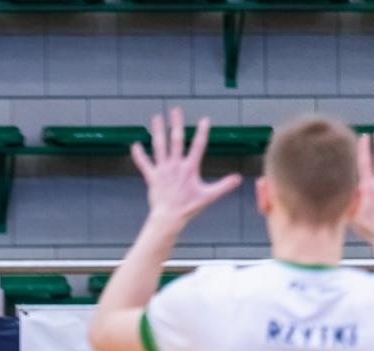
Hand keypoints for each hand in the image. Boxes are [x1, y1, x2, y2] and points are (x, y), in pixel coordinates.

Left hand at [131, 108, 241, 229]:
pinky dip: (138, 154)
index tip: (205, 119)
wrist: (169, 217)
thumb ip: (223, 185)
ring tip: (156, 118)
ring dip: (157, 131)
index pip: (198, 146)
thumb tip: (238, 179)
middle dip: (176, 124)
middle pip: (176, 140)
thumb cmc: (188, 207)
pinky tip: (135, 145)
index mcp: (190, 168)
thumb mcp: (208, 196)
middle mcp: (175, 165)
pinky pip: (144, 163)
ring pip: (159, 147)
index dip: (202, 132)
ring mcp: (162, 170)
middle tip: (175, 110)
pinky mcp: (152, 177)